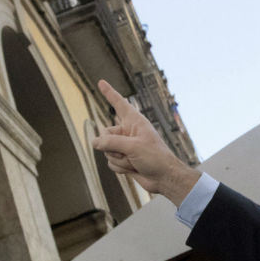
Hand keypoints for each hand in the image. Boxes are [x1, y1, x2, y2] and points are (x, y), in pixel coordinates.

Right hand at [92, 80, 199, 205]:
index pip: (119, 103)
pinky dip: (120, 168)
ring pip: (107, 151)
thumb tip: (94, 142)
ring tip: (135, 162)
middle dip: (112, 147)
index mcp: (134, 122)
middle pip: (105, 135)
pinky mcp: (125, 159)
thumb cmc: (155, 157)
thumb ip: (111, 143)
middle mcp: (129, 132)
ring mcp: (126, 146)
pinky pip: (111, 163)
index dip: (109, 93)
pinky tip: (133, 169)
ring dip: (118, 160)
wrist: (165, 178)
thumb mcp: (132, 147)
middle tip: (128, 153)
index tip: (101, 82)